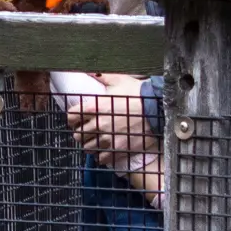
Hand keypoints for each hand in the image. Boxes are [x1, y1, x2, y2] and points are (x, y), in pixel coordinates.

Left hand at [53, 70, 164, 201]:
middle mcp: (98, 124)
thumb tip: (91, 71)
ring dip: (90, 144)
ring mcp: (108, 138)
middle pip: (78, 134)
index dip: (73, 118)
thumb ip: (102, 76)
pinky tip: (105, 150)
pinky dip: (101, 155)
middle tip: (88, 131)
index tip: (77, 119)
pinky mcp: (118, 149)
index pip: (71, 117)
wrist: (159, 108)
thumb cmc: (139, 93)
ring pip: (87, 148)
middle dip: (81, 132)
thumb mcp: (119, 80)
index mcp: (94, 107)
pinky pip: (101, 158)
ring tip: (96, 141)